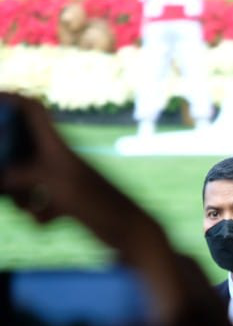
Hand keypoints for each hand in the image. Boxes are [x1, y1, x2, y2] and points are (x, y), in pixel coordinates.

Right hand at [0, 93, 88, 224]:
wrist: (126, 227)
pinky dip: (39, 213)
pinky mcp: (68, 202)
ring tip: (26, 206)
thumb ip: (19, 175)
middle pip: (20, 150)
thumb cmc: (94, 200)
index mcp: (56, 144)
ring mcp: (62, 180)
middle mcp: (58, 158)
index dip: (10, 99)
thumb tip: (2, 177)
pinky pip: (41, 204)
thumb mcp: (50, 183)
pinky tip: (47, 219)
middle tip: (4, 181)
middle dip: (5, 164)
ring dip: (19, 195)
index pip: (32, 109)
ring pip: (26, 180)